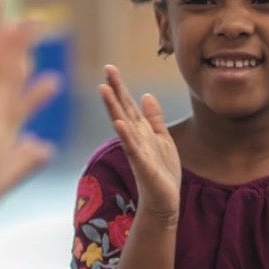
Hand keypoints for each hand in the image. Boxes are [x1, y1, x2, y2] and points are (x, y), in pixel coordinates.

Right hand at [100, 64, 180, 224]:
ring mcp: (137, 151)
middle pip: (122, 110)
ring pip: (123, 125)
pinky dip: (126, 135)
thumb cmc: (162, 171)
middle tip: (106, 69)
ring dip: (113, 108)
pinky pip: (133, 148)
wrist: (165, 201)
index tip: (110, 68)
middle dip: (114, 90)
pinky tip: (119, 123)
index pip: (127, 105)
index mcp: (140, 131)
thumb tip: (146, 95)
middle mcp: (135, 138)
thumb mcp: (162, 139)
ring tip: (104, 90)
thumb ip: (154, 118)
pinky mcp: (143, 165)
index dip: (120, 87)